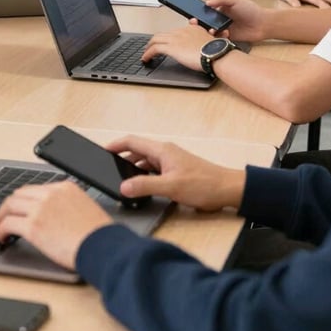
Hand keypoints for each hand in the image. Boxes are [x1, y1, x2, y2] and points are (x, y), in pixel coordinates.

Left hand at [0, 181, 111, 270]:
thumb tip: (56, 215)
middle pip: (19, 194)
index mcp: (65, 187)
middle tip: (5, 217)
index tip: (21, 209)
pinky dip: (0, 230)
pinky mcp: (33, 226)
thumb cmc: (99, 234)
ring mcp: (40, 208)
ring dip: (1, 216)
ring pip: (10, 205)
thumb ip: (68, 205)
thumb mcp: (86, 208)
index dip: (24, 200)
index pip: (36, 188)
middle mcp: (51, 193)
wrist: (102, 245)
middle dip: (9, 206)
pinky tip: (2, 238)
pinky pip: (8, 223)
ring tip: (0, 227)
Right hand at [107, 135, 244, 211]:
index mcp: (162, 150)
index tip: (102, 150)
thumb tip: (124, 186)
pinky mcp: (175, 171)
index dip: (116, 145)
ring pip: (145, 161)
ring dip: (133, 168)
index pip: (132, 141)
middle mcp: (165, 153)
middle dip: (121, 158)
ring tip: (121, 178)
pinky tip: (141, 186)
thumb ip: (145, 186)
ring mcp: (171, 161)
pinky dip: (144, 175)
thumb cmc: (205, 184)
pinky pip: (154, 170)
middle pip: (137, 150)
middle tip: (108, 168)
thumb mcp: (171, 186)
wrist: (227, 189)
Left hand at [141, 25, 212, 71]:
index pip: (175, 31)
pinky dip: (148, 53)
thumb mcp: (213, 39)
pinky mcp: (171, 47)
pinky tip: (146, 58)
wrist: (215, 53)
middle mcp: (182, 31)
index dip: (168, 37)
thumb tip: (211, 31)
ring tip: (146, 53)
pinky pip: (154, 48)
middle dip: (155, 41)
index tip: (165, 41)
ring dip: (149, 47)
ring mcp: (175, 38)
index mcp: (192, 29)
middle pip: (163, 34)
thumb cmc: (216, 50)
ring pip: (156, 39)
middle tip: (151, 47)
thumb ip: (209, 34)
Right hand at [204, 0, 269, 42]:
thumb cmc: (250, 9)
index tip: (194, 16)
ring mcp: (224, 29)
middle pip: (206, 23)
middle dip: (201, 24)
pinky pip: (219, 40)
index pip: (206, 11)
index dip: (199, 14)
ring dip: (209, 32)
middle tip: (198, 25)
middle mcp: (221, 19)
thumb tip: (207, 2)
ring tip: (213, 30)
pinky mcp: (228, 38)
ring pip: (211, 32)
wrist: (262, 24)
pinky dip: (218, 38)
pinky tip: (225, 34)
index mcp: (221, 8)